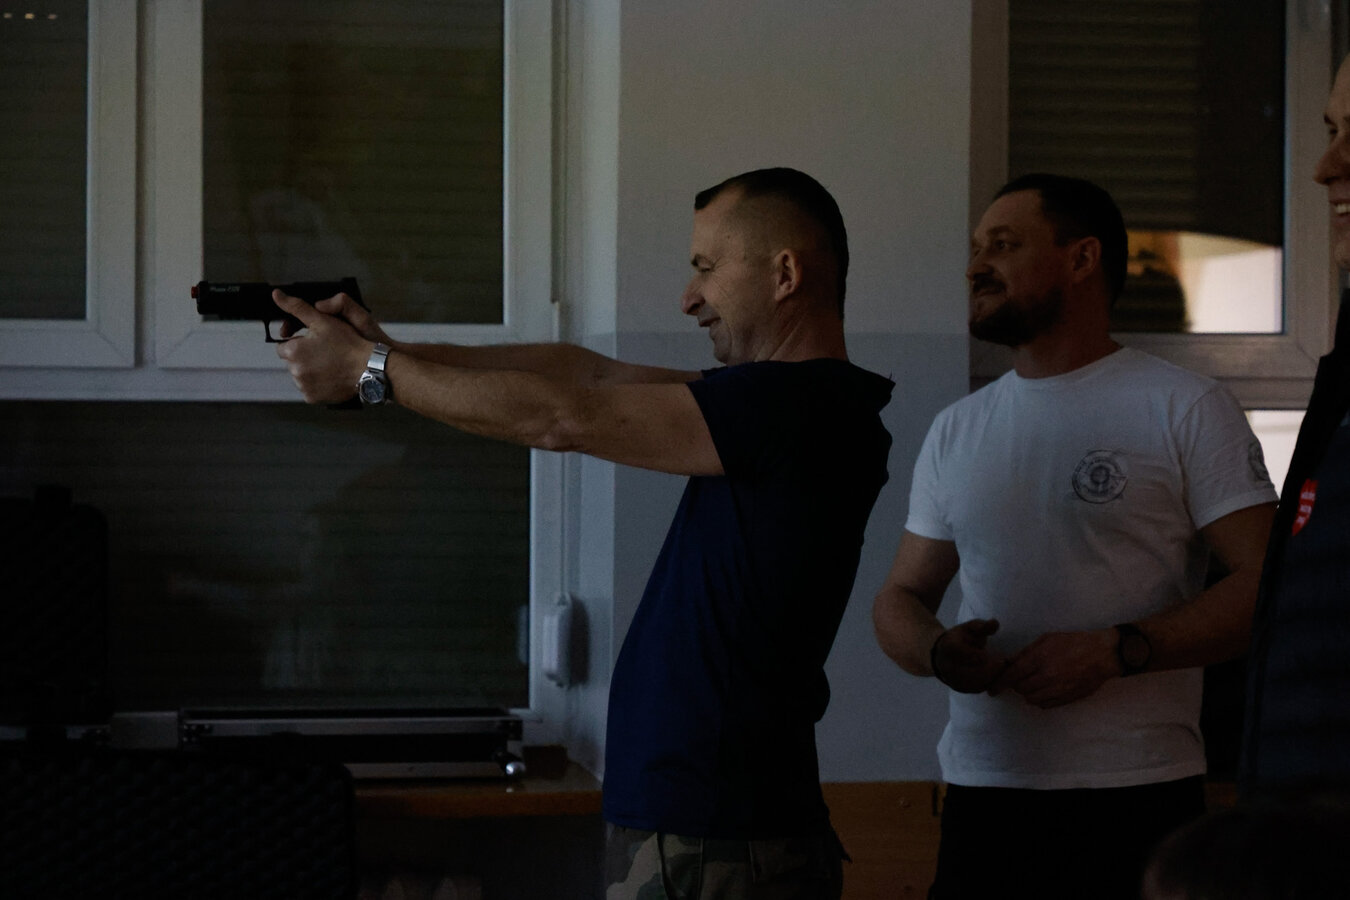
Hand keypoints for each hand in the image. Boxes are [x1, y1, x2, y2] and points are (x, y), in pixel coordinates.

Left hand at [273, 291, 371, 403]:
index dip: (299, 342)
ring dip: (310, 370)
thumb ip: (296, 307)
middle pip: (292, 362)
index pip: (283, 346)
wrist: (369, 367)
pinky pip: (309, 389)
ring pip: (300, 375)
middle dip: (303, 356)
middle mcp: (294, 371)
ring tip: (330, 365)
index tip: (315, 342)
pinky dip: (317, 384)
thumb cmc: (347, 342)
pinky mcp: (313, 398)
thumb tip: (276, 295)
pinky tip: (331, 377)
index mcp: (292, 351)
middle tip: (325, 352)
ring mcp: (303, 387)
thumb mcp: (322, 320)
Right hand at [932, 618, 1007, 693]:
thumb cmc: (961, 638)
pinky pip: (978, 688)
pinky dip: (989, 682)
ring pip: (976, 682)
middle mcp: (947, 666)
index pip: (957, 651)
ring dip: (992, 676)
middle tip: (1004, 662)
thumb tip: (995, 624)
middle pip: (969, 671)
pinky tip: (997, 674)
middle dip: (989, 668)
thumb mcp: (969, 628)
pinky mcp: (960, 688)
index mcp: (948, 647)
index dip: (972, 655)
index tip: (987, 656)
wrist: (943, 655)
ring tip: (1003, 667)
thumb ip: (982, 626)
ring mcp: (953, 679)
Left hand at [990, 628, 1117, 708]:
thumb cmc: (1073, 642)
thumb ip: (1026, 652)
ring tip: (1034, 682)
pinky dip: (1040, 699)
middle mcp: (1046, 677)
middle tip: (1020, 677)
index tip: (991, 690)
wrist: (1102, 654)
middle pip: (1020, 689)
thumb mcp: (1047, 639)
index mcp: (1039, 659)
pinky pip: (1045, 705)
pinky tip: (1045, 689)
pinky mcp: (1067, 699)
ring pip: (1031, 699)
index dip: (999, 684)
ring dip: (1028, 693)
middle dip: (1016, 684)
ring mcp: (1057, 690)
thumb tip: (1009, 663)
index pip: (1011, 676)